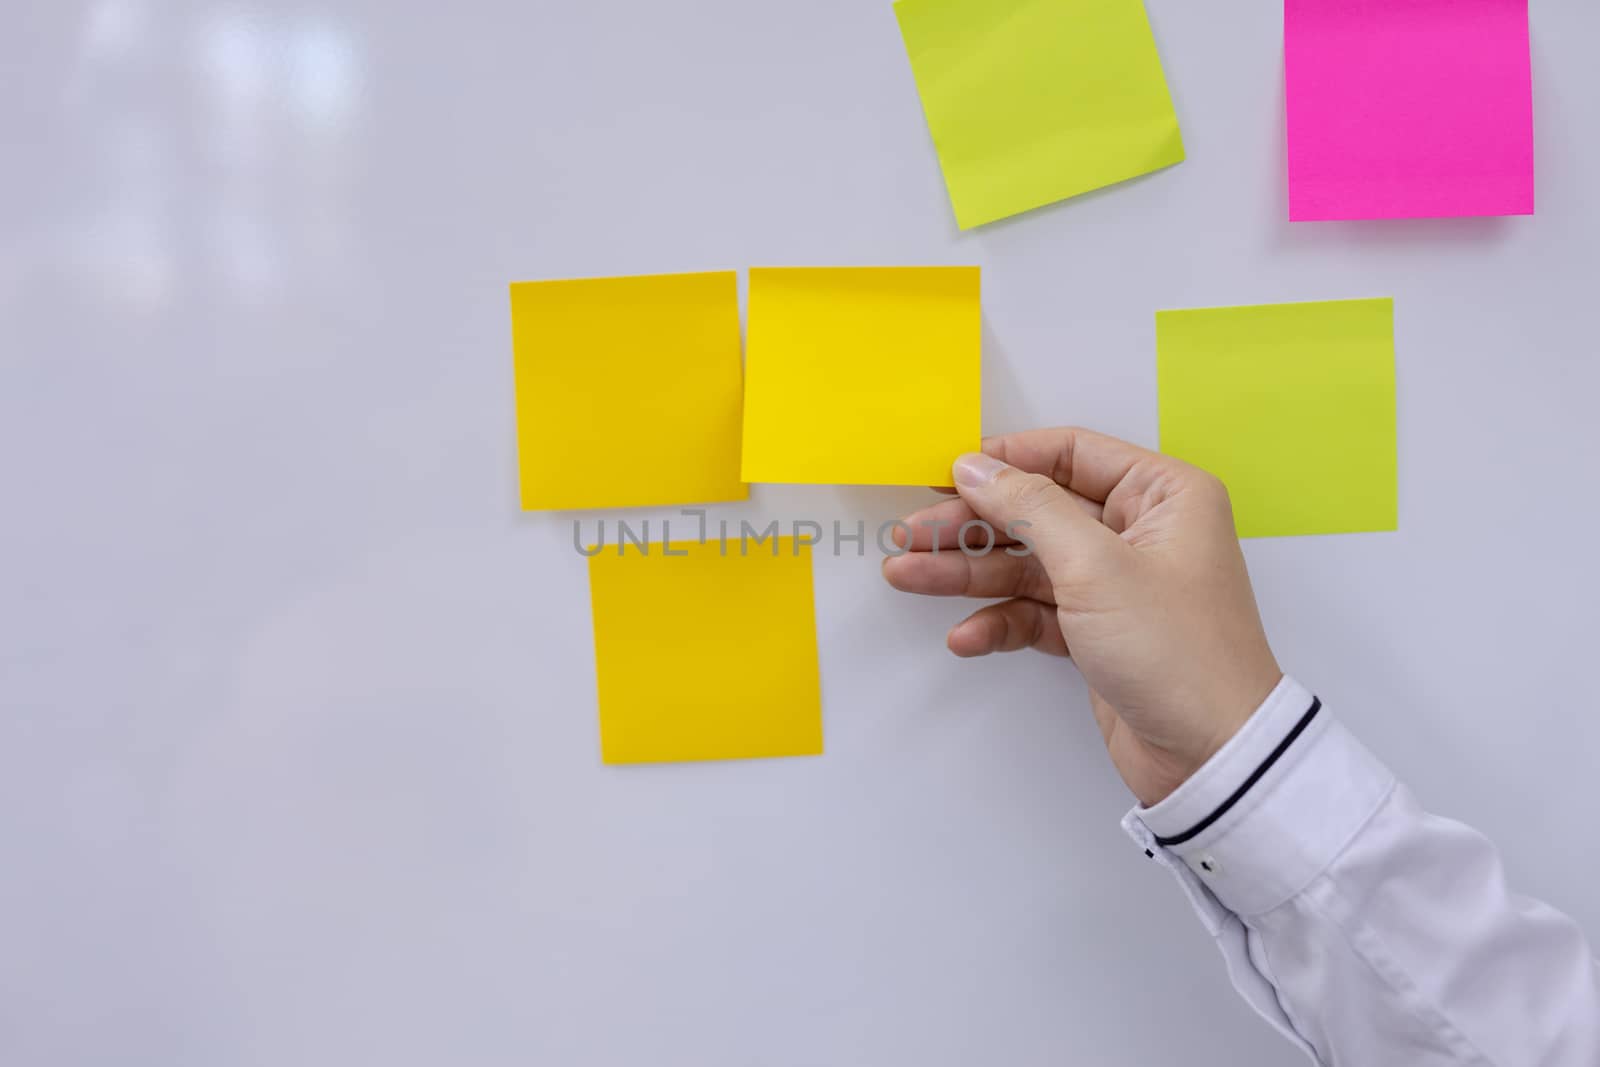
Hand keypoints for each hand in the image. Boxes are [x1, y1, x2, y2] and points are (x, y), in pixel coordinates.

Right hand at [882, 428, 1282, 806]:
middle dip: (971, 525)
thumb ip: (1029, 508)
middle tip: (913, 534)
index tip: (947, 474)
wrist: (1213, 755)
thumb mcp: (1095, 566)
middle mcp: (1142, 532)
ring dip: (969, 573)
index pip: (1070, 454)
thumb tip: (977, 468)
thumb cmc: (1181, 654)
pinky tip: (966, 636)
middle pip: (1037, 510)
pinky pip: (1035, 612)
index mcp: (1163, 495)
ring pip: (1027, 563)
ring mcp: (1117, 585)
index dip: (1005, 461)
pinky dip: (998, 622)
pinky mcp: (1098, 633)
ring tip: (908, 576)